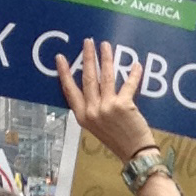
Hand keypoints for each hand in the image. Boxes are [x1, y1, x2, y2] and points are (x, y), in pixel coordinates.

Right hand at [56, 38, 161, 165]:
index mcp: (82, 116)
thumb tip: (93, 86)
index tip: (60, 58)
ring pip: (105, 77)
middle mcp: (92, 111)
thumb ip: (92, 108)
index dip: (65, 73)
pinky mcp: (123, 105)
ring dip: (106, 59)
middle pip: (88, 79)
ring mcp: (107, 108)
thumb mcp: (97, 126)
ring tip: (105, 46)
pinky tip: (136, 65)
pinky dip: (133, 74)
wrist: (134, 154)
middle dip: (88, 58)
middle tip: (88, 42)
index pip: (70, 91)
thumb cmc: (117, 139)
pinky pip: (128, 84)